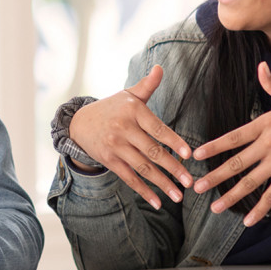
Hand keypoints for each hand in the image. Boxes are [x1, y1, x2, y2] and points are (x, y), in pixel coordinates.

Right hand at [69, 64, 192, 208]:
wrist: (79, 123)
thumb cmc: (112, 107)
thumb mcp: (128, 95)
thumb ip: (147, 85)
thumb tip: (160, 67)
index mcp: (133, 111)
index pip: (157, 128)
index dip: (173, 141)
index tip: (189, 154)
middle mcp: (123, 129)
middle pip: (152, 151)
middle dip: (173, 168)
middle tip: (190, 181)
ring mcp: (115, 146)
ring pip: (142, 167)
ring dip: (162, 183)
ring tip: (178, 195)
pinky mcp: (109, 161)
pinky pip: (129, 178)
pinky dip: (144, 191)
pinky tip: (157, 202)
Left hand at [192, 61, 270, 225]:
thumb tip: (260, 65)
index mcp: (265, 125)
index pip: (233, 137)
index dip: (214, 146)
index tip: (196, 154)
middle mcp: (268, 146)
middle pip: (236, 163)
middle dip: (214, 177)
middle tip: (195, 187)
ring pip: (250, 182)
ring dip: (231, 196)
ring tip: (214, 208)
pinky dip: (260, 209)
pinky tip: (248, 221)